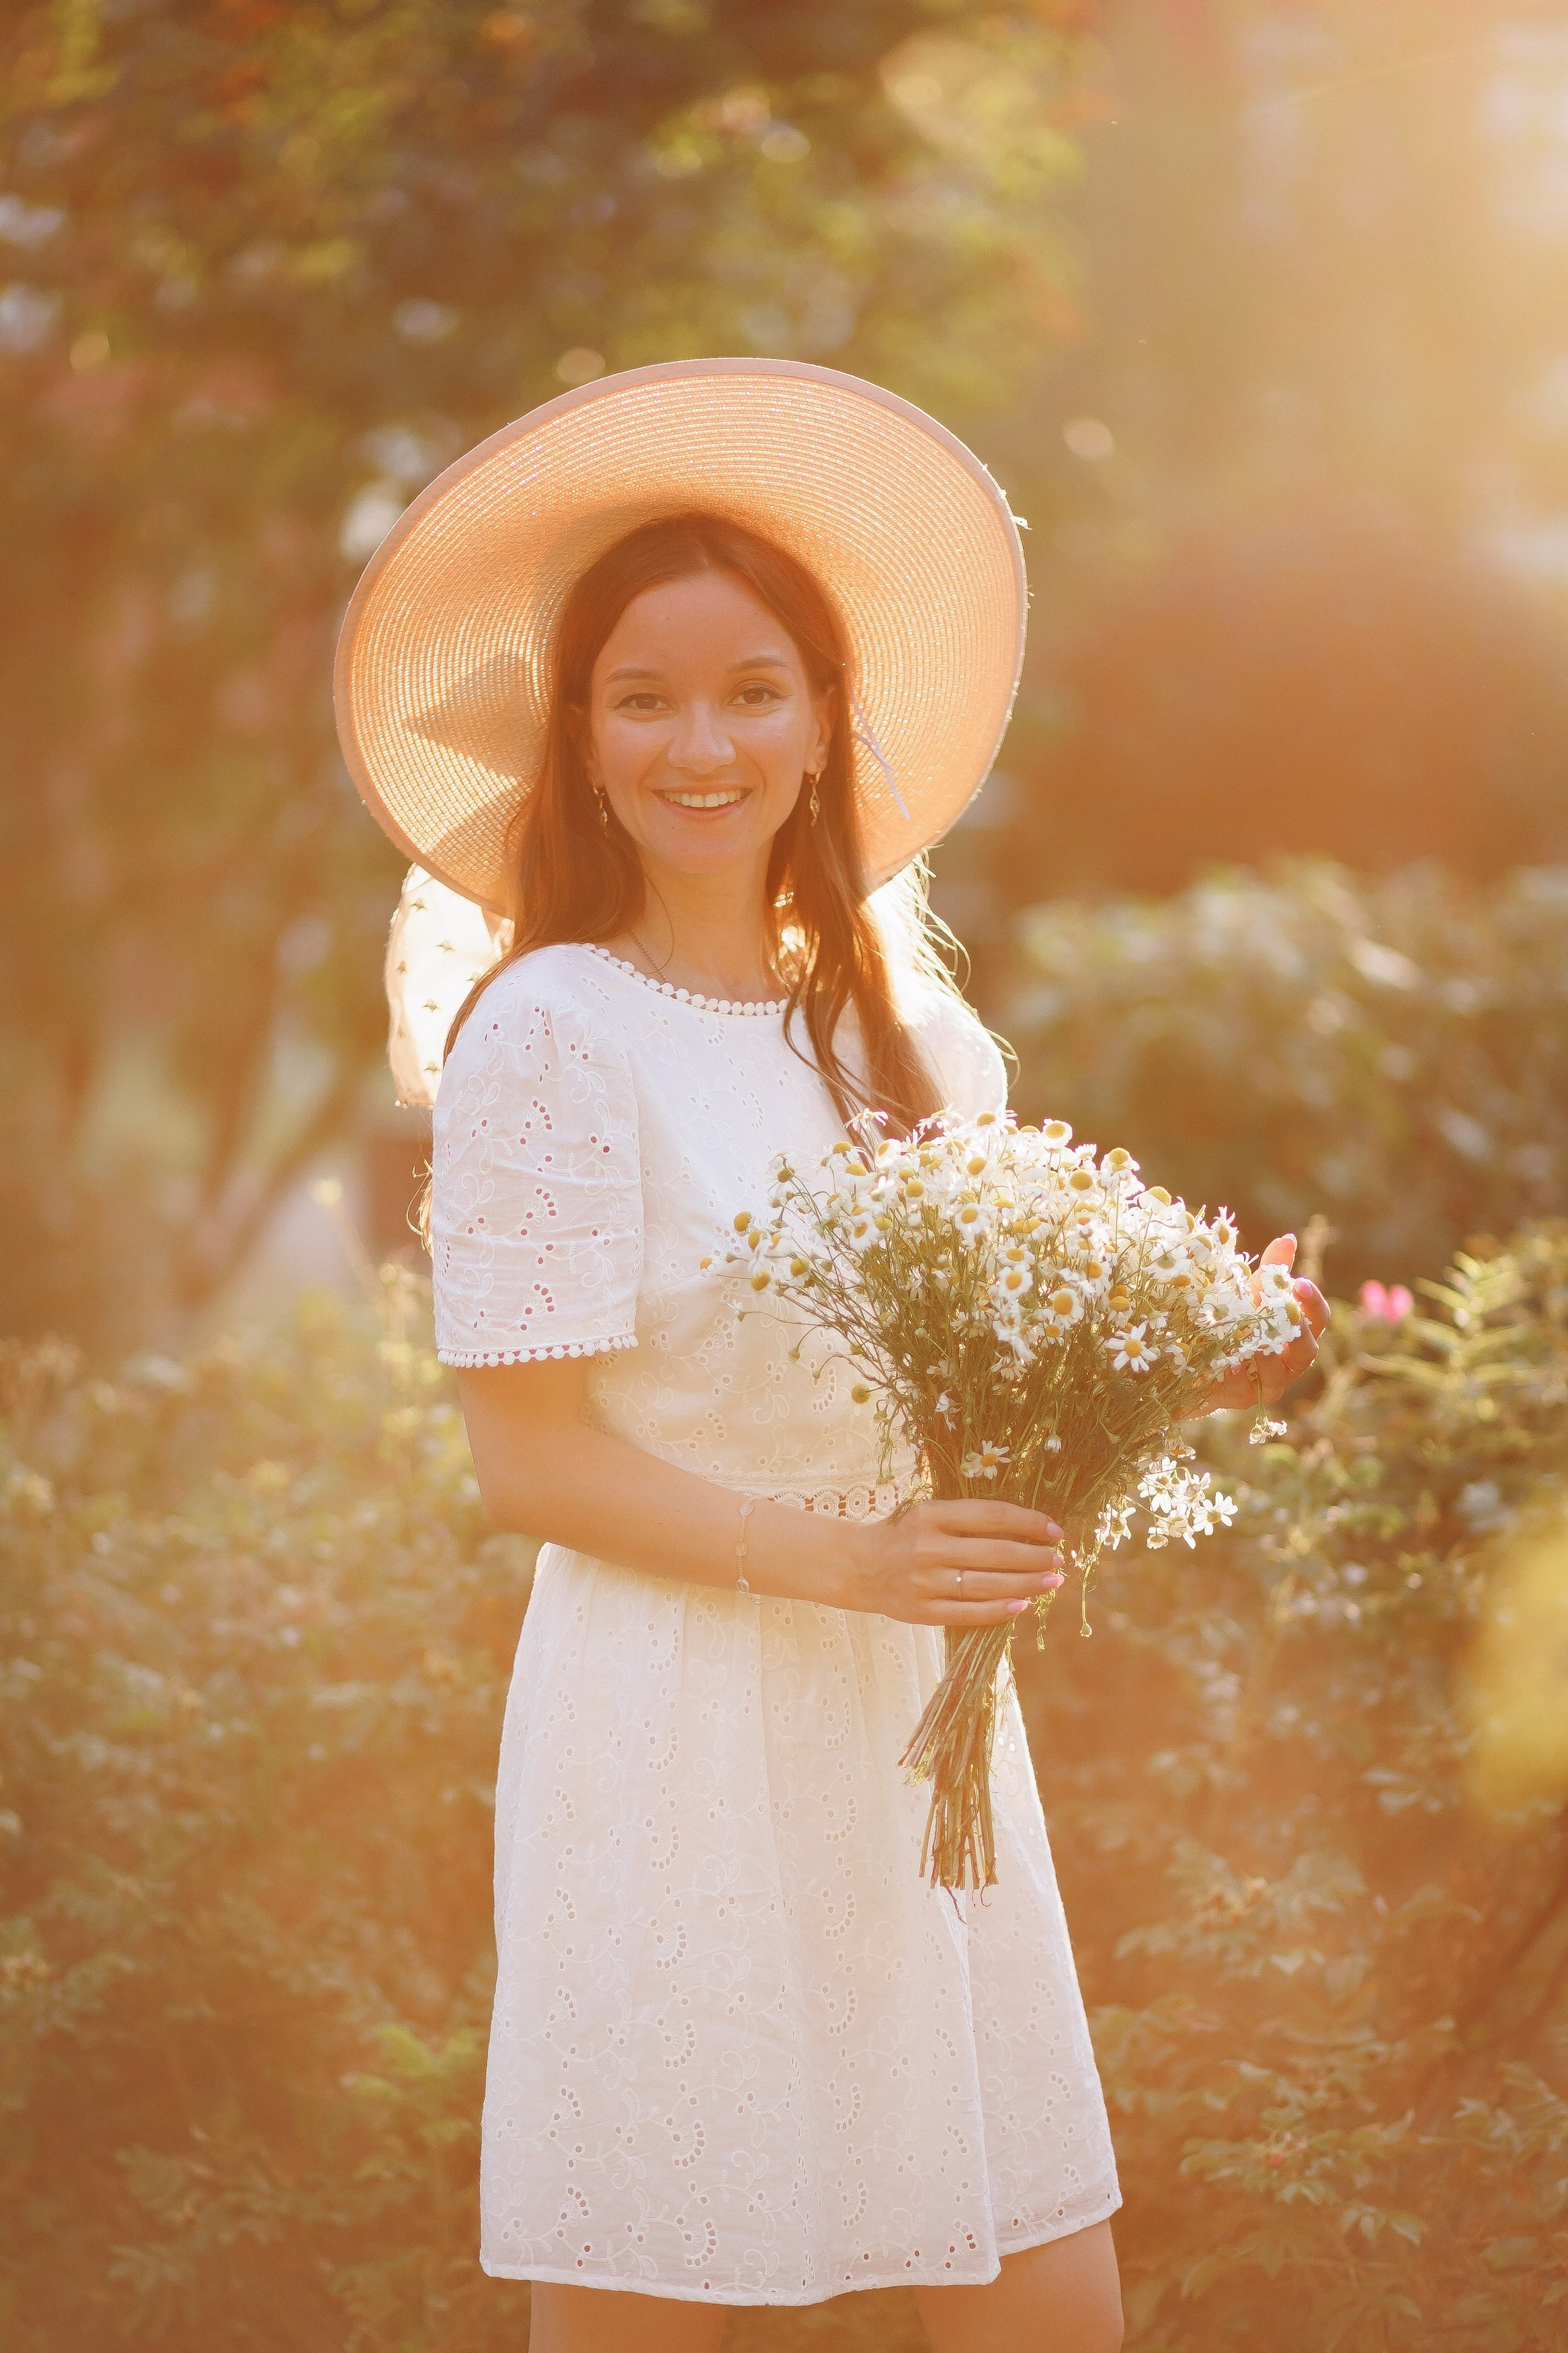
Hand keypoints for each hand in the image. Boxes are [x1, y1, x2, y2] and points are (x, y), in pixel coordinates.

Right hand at [844, 1499, 1064, 1625]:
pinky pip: (968, 1613)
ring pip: (987, 1585)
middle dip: (1034, 1557)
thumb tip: (1024, 1527)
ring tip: (1052, 1582)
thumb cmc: (903, 1535)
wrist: (857, 1566)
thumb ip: (968, 1518)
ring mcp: (925, 1582)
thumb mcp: (929, 1513)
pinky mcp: (922, 1611)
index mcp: (931, 1515)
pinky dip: (998, 1611)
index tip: (1054, 1530)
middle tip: (1059, 1560)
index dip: (1028, 1522)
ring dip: (1026, 1584)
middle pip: (995, 1553)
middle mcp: (928, 1547)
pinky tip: (1022, 1606)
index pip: (991, 1516)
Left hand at [1198, 1233, 1330, 1414]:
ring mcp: (1271, 1382)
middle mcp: (1291, 1361)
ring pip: (1280, 1374)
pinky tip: (1230, 1360)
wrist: (1197, 1360)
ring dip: (1269, 1355)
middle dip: (1297, 1331)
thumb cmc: (1235, 1321)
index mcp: (1298, 1332)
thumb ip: (1272, 1270)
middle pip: (1307, 1350)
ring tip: (1258, 1340)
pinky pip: (1248, 1388)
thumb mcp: (1250, 1292)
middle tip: (1284, 1313)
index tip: (1299, 1282)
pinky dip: (1240, 1373)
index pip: (1318, 1318)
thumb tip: (1288, 1238)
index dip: (1312, 1302)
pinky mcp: (1246, 1397)